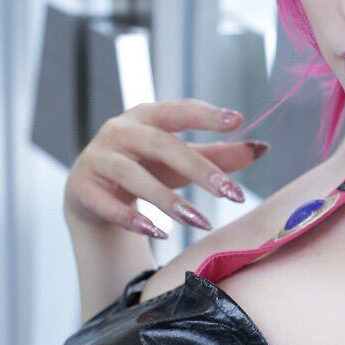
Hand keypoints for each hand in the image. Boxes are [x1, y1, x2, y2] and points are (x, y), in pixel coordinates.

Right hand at [64, 99, 267, 236]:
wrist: (92, 193)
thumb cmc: (144, 169)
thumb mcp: (180, 162)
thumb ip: (217, 155)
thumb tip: (262, 148)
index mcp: (145, 117)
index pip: (177, 110)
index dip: (205, 115)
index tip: (237, 120)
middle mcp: (118, 132)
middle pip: (160, 145)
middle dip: (199, 169)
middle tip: (231, 193)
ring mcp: (97, 158)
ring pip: (133, 176)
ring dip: (169, 201)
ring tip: (201, 221)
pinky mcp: (82, 188)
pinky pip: (107, 204)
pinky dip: (132, 220)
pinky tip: (160, 233)